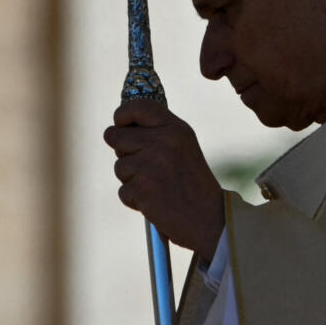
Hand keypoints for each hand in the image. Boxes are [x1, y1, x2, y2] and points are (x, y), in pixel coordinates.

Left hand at [103, 99, 224, 257]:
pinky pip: (123, 190)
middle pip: (116, 136)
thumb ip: (156, 132)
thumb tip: (116, 128)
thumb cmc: (192, 182)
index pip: (137, 106)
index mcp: (174, 129)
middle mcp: (162, 142)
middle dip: (124, 152)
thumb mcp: (182, 146)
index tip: (120, 125)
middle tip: (146, 166)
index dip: (122, 114)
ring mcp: (150, 165)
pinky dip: (135, 199)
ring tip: (157, 185)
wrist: (210, 218)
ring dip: (132, 179)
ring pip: (119, 166)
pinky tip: (155, 201)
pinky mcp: (142, 189)